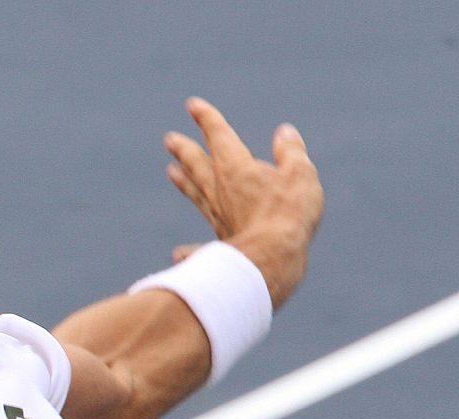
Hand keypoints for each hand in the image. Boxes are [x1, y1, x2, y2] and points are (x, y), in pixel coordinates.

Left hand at [163, 97, 324, 308]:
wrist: (271, 261)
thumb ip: (291, 152)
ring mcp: (217, 218)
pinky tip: (180, 253)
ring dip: (184, 182)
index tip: (192, 106)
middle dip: (185, 150)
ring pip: (196, 194)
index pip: (219, 137)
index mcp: (236, 169)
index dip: (207, 119)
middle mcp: (220, 191)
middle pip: (198, 165)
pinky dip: (192, 249)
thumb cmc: (288, 214)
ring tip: (171, 172)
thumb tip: (284, 132)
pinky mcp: (221, 244)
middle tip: (170, 140)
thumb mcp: (300, 174)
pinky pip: (202, 244)